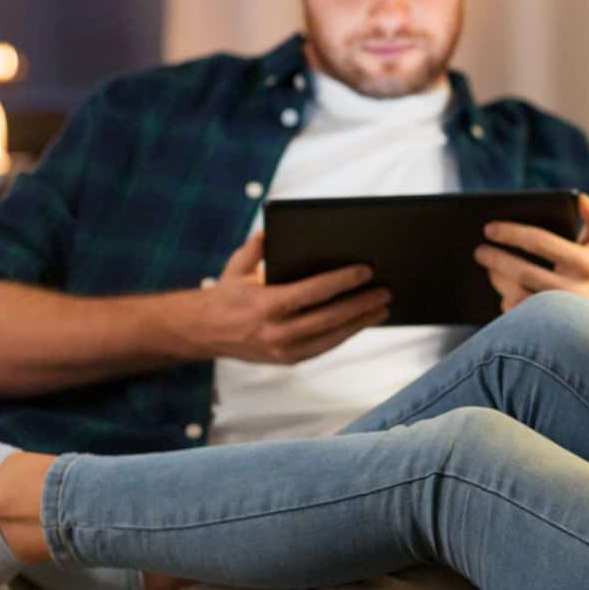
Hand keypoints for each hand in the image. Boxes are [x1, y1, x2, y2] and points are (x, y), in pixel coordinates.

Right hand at [189, 231, 390, 363]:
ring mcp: (282, 350)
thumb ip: (256, 247)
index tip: (367, 270)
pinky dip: (345, 334)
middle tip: (386, 290)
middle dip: (361, 304)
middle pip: (329, 318)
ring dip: (360, 323)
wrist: (202, 332)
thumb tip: (273, 229)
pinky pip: (324, 347)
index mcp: (264, 305)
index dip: (342, 281)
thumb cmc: (225, 293)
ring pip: (331, 337)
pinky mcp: (287, 360)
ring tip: (383, 307)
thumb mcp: (237, 267)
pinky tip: (362, 322)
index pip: (312, 292)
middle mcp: (275, 332)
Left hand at [473, 194, 588, 325]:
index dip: (512, 233)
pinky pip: (522, 317)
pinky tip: (502, 290)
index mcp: (584, 262)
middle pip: (524, 273)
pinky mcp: (555, 329)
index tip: (489, 228)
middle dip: (497, 260)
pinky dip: (508, 303)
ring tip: (489, 268)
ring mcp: (564, 314)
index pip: (540, 242)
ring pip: (520, 297)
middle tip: (479, 251)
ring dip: (499, 281)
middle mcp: (576, 289)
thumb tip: (582, 199)